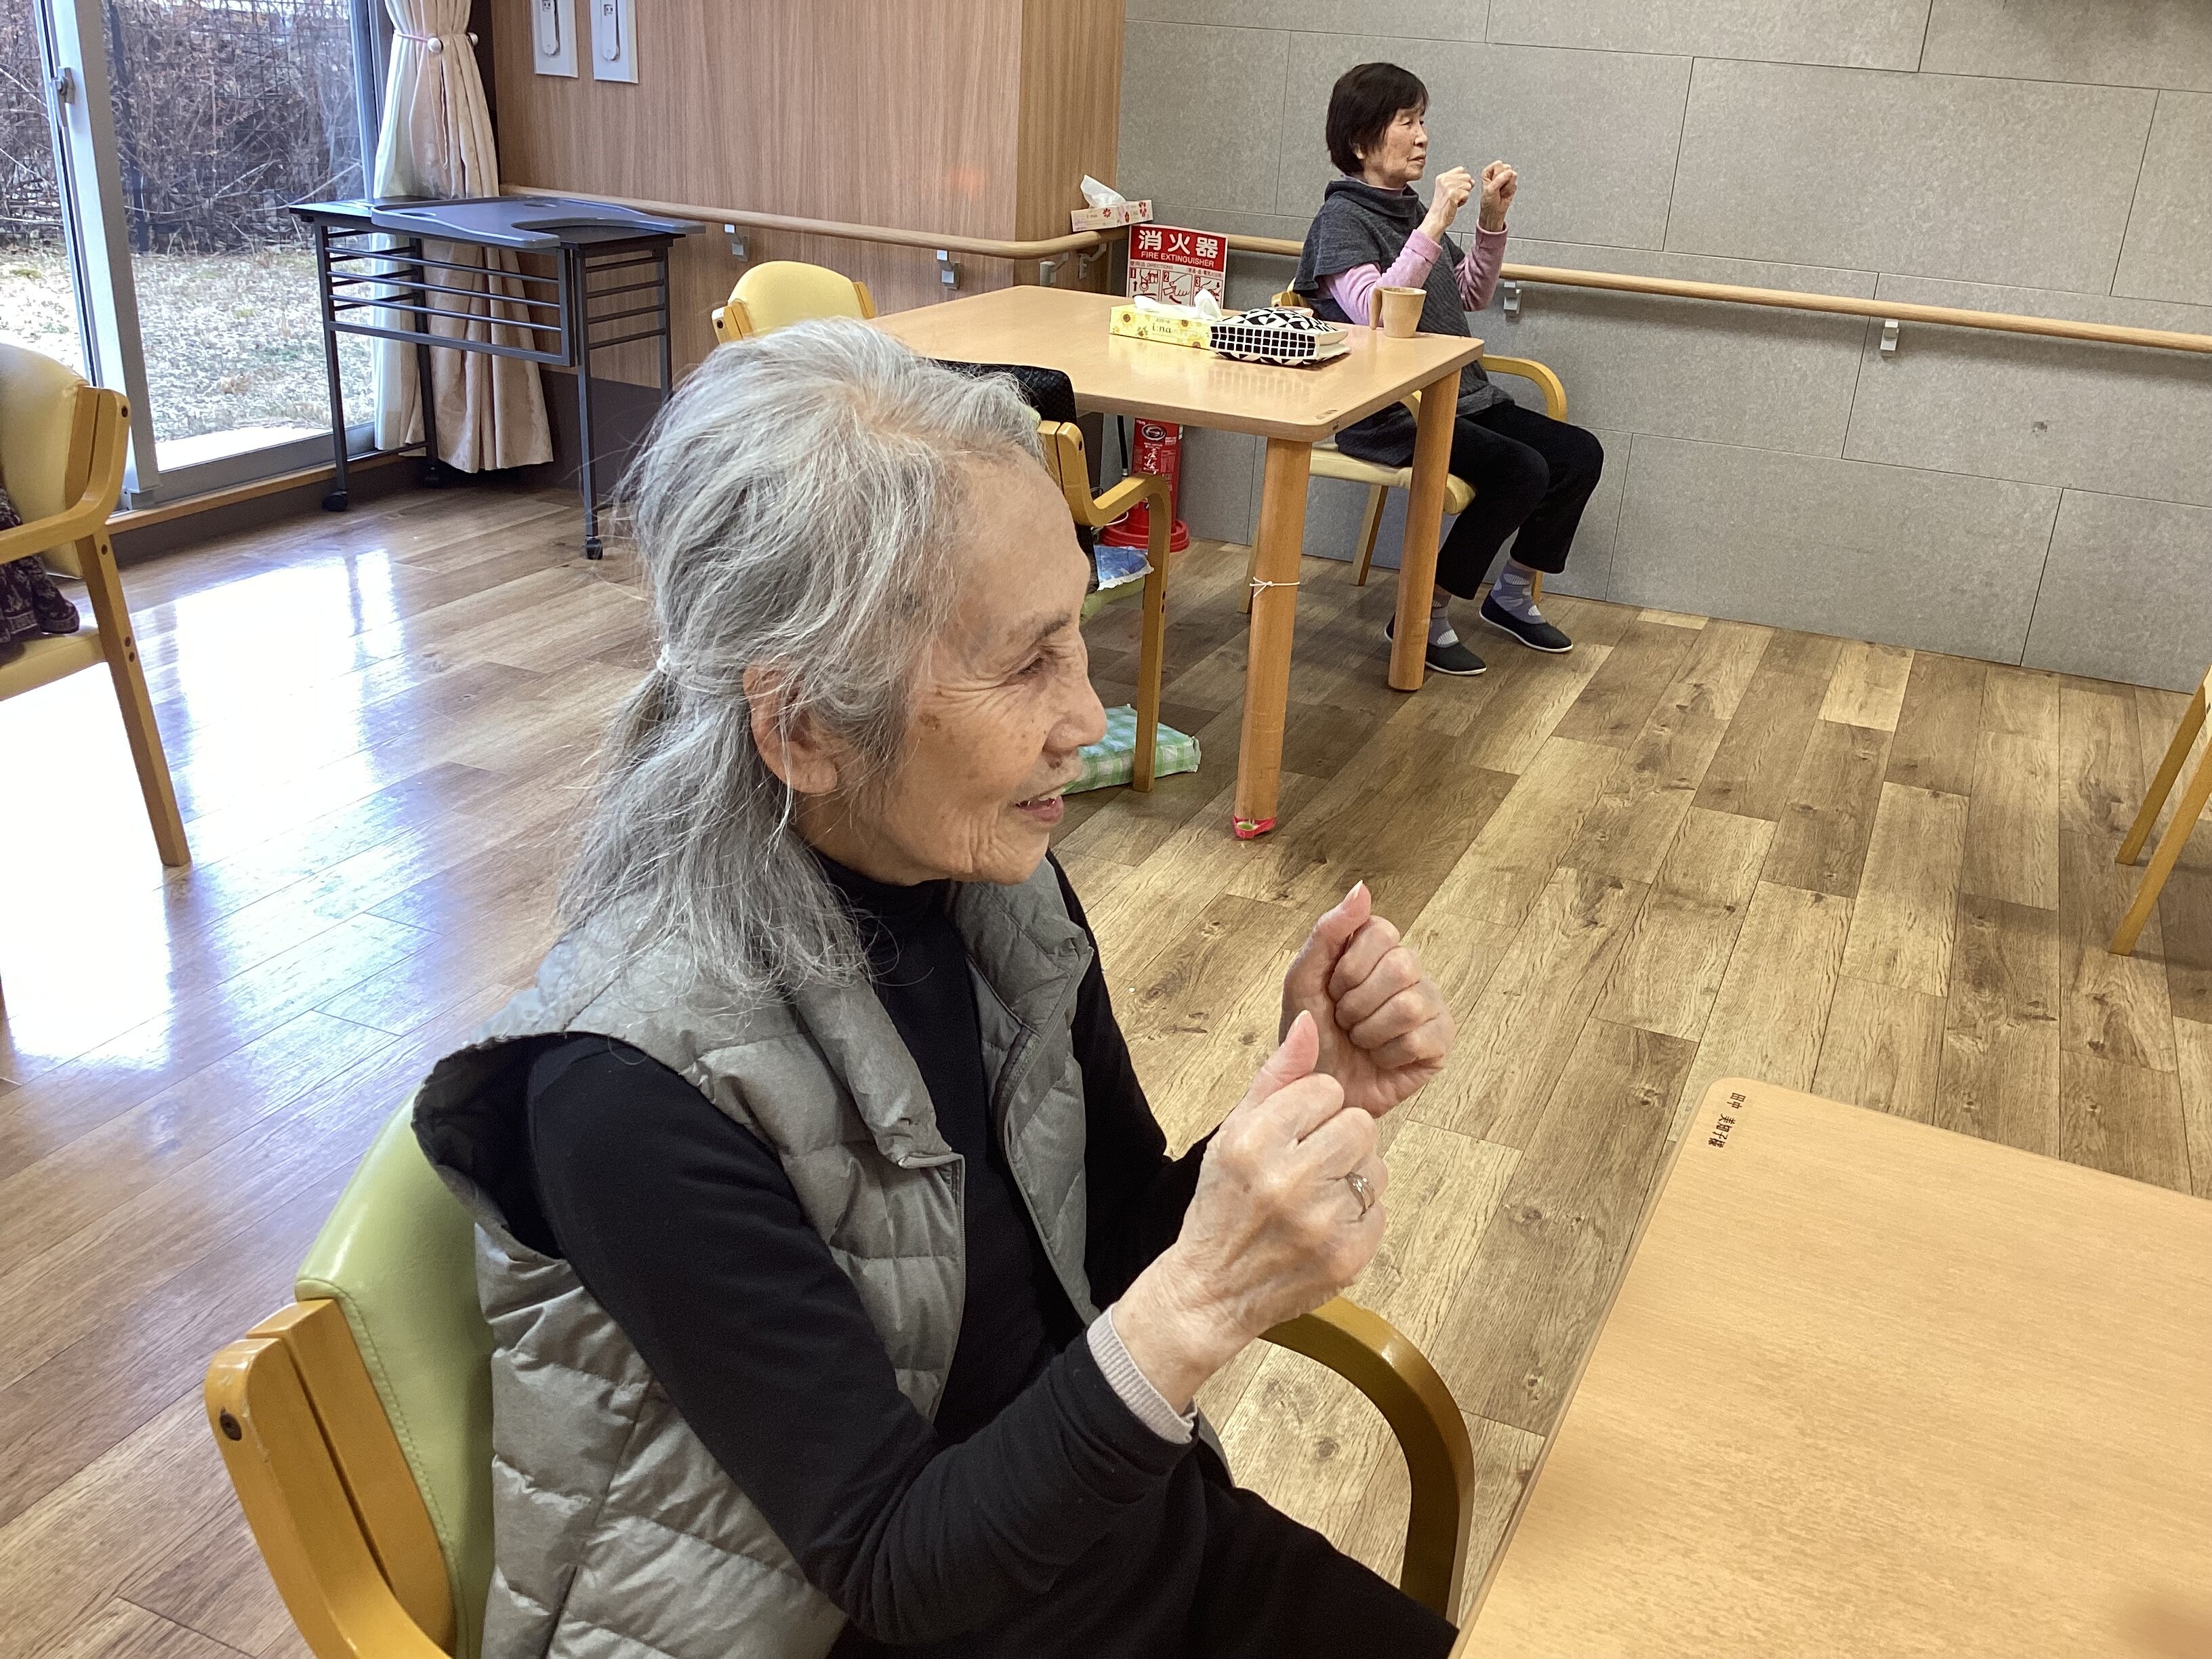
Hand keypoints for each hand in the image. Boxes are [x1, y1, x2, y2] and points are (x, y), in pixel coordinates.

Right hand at [1112, 1013, 1385, 1408]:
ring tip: (1314, 1200)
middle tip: (1308, 1167)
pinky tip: (1322, 1228)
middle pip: (1360, 1126)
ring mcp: (1319, 1223)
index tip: (1292, 1136)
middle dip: (1338, 1142)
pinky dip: (1357, 1218)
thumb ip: (1276, 1077)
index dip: (1313, 1111)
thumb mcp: (1233, 1132)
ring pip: (1374, 1168)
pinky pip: (1379, 1211)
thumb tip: (1309, 1022)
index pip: (1326, 1091)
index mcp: (1253, 1140)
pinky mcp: (1346, 1257)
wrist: (1212, 1290)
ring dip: (1351, 1179)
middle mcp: (1286, 1180)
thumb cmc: (1222, 1204)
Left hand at [1281, 882, 1452, 1116]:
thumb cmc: (1310, 1033)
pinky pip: (1421, 1039)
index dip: (1349, 968)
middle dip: (1357, 1002)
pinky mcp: (1441, 1043)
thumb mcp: (1304, 979)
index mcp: (1379, 949)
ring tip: (1360, 1041)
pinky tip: (1380, 1059)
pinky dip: (1388, 1055)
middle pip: (1402, 966)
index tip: (1333, 990)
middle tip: (1346, 1021)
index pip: (1381, 931)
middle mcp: (1411, 971)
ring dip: (1369, 1032)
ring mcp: (1431, 1006)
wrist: (1315, 1090)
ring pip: (1410, 1005)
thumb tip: (1362, 887)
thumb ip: (1330, 931)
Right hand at [1422, 166, 1474, 237]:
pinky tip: (1455, 204)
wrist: (1436, 219)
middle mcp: (1445, 180)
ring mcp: (1449, 186)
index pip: (1461, 170)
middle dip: (1464, 187)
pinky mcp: (1453, 194)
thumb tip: (1472, 181)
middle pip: (1466, 177)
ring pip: (1468, 186)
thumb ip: (1460, 181)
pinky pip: (1467, 194)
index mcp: (1442, 177)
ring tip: (1454, 200)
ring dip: (1464, 195)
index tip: (1455, 188)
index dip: (1462, 180)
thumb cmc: (1442, 206)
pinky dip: (1463, 201)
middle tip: (1454, 195)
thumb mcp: (1447, 189)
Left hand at [1479, 160, 1516, 230]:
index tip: (1493, 183)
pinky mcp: (1512, 183)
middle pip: (1507, 167)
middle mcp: (1497, 172)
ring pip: (1513, 175)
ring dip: (1507, 186)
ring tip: (1501, 191)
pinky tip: (1505, 194)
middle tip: (1497, 188)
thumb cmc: (1488, 201)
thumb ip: (1499, 179)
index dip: (1497, 175)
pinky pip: (1515, 184)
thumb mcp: (1490, 190)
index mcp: (1489, 171)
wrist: (1494, 212)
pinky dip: (1510, 190)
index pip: (1498, 164)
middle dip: (1503, 180)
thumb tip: (1511, 172)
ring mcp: (1506, 177)